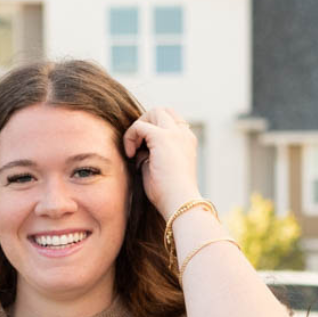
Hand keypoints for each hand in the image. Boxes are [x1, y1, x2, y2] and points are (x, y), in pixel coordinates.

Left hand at [121, 106, 199, 222]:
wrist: (180, 205)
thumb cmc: (169, 196)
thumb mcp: (159, 170)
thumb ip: (150, 155)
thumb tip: (137, 149)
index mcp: (187, 142)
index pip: (170, 121)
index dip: (153, 129)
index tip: (143, 151)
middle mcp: (183, 134)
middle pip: (161, 111)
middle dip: (145, 124)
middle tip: (136, 147)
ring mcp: (175, 134)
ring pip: (153, 112)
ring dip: (139, 127)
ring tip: (133, 150)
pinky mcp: (163, 138)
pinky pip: (140, 126)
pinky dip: (131, 137)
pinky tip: (130, 155)